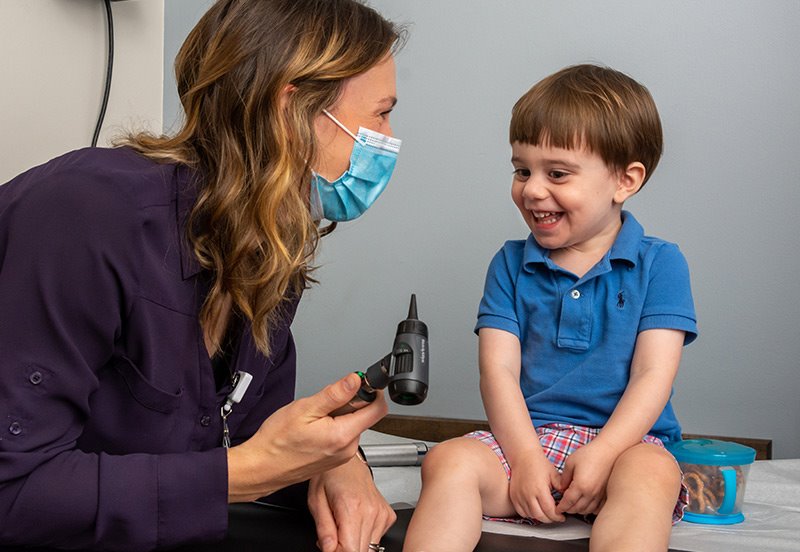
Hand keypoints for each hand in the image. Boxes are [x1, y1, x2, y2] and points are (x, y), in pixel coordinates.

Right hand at [227, 373, 387, 501]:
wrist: (261, 467)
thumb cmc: (277, 442)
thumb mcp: (305, 408)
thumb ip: (335, 393)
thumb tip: (356, 380)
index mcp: (343, 435)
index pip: (378, 409)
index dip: (372, 391)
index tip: (360, 384)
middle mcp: (348, 449)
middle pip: (364, 416)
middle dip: (348, 403)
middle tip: (322, 404)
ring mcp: (342, 456)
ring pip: (352, 425)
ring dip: (339, 415)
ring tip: (313, 419)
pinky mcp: (335, 459)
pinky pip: (343, 436)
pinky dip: (333, 427)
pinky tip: (313, 429)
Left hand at [309, 455, 395, 551]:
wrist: (348, 462)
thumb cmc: (330, 476)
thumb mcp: (316, 501)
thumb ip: (324, 529)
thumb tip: (328, 550)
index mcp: (352, 507)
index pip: (350, 550)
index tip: (329, 547)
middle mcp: (372, 511)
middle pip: (361, 551)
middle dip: (344, 549)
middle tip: (333, 537)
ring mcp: (382, 514)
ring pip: (370, 547)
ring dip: (354, 543)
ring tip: (343, 528)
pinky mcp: (388, 515)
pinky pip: (377, 538)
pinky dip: (364, 537)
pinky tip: (355, 524)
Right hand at [508, 452, 564, 522]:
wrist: (523, 456)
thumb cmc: (538, 463)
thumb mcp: (554, 473)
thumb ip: (561, 487)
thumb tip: (567, 498)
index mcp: (540, 489)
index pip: (549, 511)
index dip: (557, 517)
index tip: (562, 516)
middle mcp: (528, 494)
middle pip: (540, 516)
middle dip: (550, 519)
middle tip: (555, 517)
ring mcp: (519, 496)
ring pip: (530, 515)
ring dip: (540, 517)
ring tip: (546, 513)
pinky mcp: (514, 496)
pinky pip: (521, 512)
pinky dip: (529, 514)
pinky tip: (535, 510)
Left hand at [555, 440, 617, 515]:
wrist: (607, 450)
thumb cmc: (589, 454)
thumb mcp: (570, 462)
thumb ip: (564, 477)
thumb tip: (561, 488)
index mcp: (580, 486)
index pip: (568, 502)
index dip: (561, 507)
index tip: (557, 509)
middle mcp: (591, 493)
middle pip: (577, 508)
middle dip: (568, 510)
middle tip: (563, 508)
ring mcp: (599, 494)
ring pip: (587, 510)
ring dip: (578, 510)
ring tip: (572, 507)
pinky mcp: (605, 493)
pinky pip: (597, 507)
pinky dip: (590, 509)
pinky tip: (586, 506)